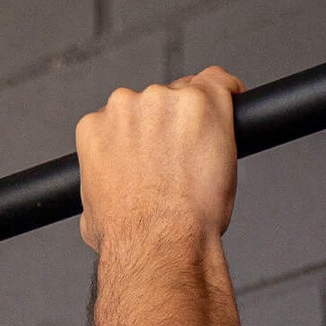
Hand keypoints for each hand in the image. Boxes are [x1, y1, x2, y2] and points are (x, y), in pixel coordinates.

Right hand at [75, 67, 242, 252]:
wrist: (158, 242)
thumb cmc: (128, 236)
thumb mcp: (92, 211)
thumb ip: (99, 185)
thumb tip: (109, 194)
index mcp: (95, 128)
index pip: (122, 115)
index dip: (143, 134)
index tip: (157, 150)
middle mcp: (125, 106)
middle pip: (155, 101)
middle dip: (169, 125)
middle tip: (182, 158)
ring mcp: (165, 100)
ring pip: (188, 94)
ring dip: (197, 118)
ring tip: (203, 155)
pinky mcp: (203, 100)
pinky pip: (221, 83)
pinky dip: (229, 94)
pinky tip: (232, 112)